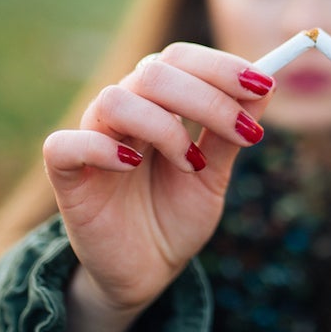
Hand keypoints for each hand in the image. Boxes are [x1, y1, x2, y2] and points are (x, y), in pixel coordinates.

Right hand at [42, 43, 273, 331]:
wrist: (148, 272)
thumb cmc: (175, 216)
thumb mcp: (214, 174)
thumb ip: (230, 132)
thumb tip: (265, 86)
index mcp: (157, 103)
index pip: (180, 58)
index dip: (221, 66)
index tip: (263, 85)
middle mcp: (123, 112)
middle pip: (153, 71)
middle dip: (207, 98)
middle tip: (243, 134)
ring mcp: (91, 139)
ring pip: (115, 99)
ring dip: (164, 127)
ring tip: (190, 163)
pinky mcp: (66, 176)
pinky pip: (65, 145)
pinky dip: (101, 149)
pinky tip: (132, 165)